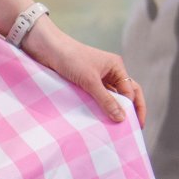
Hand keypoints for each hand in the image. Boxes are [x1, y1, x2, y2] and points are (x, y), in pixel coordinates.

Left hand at [19, 16, 145, 128]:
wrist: (46, 48)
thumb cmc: (70, 58)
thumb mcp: (90, 80)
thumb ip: (106, 100)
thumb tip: (122, 118)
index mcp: (116, 67)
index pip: (131, 91)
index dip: (132, 107)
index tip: (128, 124)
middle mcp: (109, 72)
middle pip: (125, 94)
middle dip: (129, 110)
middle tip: (132, 129)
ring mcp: (96, 78)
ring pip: (110, 98)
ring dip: (112, 111)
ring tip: (114, 129)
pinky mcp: (83, 84)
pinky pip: (96, 98)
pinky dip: (99, 108)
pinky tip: (98, 120)